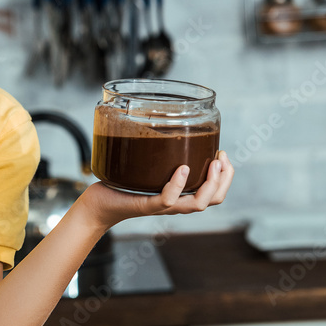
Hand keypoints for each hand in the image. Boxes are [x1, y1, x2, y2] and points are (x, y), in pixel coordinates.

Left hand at [77, 151, 233, 230]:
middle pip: (213, 200)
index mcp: (180, 194)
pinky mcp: (145, 205)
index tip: (224, 155)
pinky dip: (178, 185)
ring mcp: (161, 206)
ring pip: (196, 204)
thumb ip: (161, 152)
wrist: (98, 203)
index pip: (215, 194)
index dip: (227, 178)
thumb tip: (168, 119)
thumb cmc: (122, 183)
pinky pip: (167, 200)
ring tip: (213, 164)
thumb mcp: (147, 165)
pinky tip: (182, 169)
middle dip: (224, 180)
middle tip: (222, 158)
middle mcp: (175, 203)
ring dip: (210, 184)